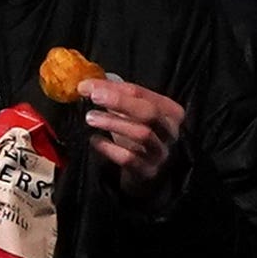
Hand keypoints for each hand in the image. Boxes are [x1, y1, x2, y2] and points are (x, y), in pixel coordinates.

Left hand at [68, 72, 187, 187]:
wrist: (143, 169)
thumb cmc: (135, 133)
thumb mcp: (130, 112)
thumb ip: (113, 95)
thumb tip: (86, 86)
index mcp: (170, 111)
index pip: (141, 93)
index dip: (112, 87)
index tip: (87, 85)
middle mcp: (170, 132)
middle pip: (149, 112)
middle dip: (120, 102)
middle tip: (94, 97)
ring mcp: (161, 153)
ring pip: (142, 134)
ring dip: (113, 123)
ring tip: (91, 118)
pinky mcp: (148, 172)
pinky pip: (130, 158)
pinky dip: (110, 148)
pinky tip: (95, 140)